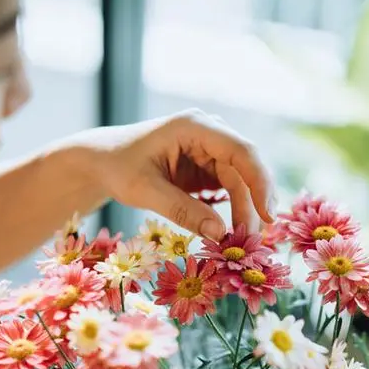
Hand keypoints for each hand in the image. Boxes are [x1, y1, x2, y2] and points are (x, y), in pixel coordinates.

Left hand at [77, 109, 275, 239]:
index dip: (260, 182)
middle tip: (253, 240)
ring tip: (241, 241)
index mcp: (195, 127)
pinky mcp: (207, 167)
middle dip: (253, 204)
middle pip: (245, 169)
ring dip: (244, 211)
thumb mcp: (145, 191)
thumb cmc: (117, 168)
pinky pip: (230, 188)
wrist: (100, 161)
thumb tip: (221, 234)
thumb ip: (183, 211)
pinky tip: (233, 231)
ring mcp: (209, 150)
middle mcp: (209, 134)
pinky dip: (234, 210)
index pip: (241, 151)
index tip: (268, 215)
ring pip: (240, 182)